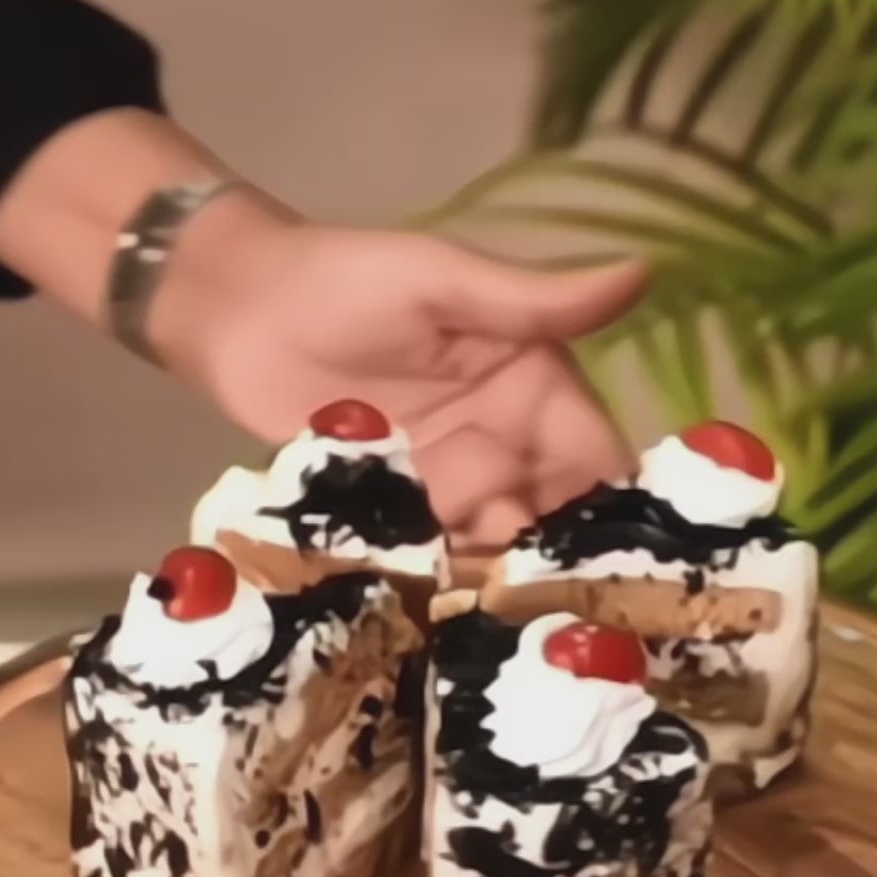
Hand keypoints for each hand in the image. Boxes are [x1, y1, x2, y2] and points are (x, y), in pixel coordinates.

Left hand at [0, 110, 645, 543]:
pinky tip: (435, 601)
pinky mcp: (394, 514)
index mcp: (535, 382)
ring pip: (496, 545)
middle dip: (550, 556)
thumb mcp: (445, 282)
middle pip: (553, 515)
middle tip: (534, 594)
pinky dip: (440, 578)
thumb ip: (534, 302)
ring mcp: (450, 484)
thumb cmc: (344, 279)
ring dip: (492, 574)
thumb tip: (642, 275)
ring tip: (477, 599)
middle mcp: (506, 440)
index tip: (617, 560)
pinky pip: (434, 556)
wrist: (234, 310)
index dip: (610, 506)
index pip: (593, 453)